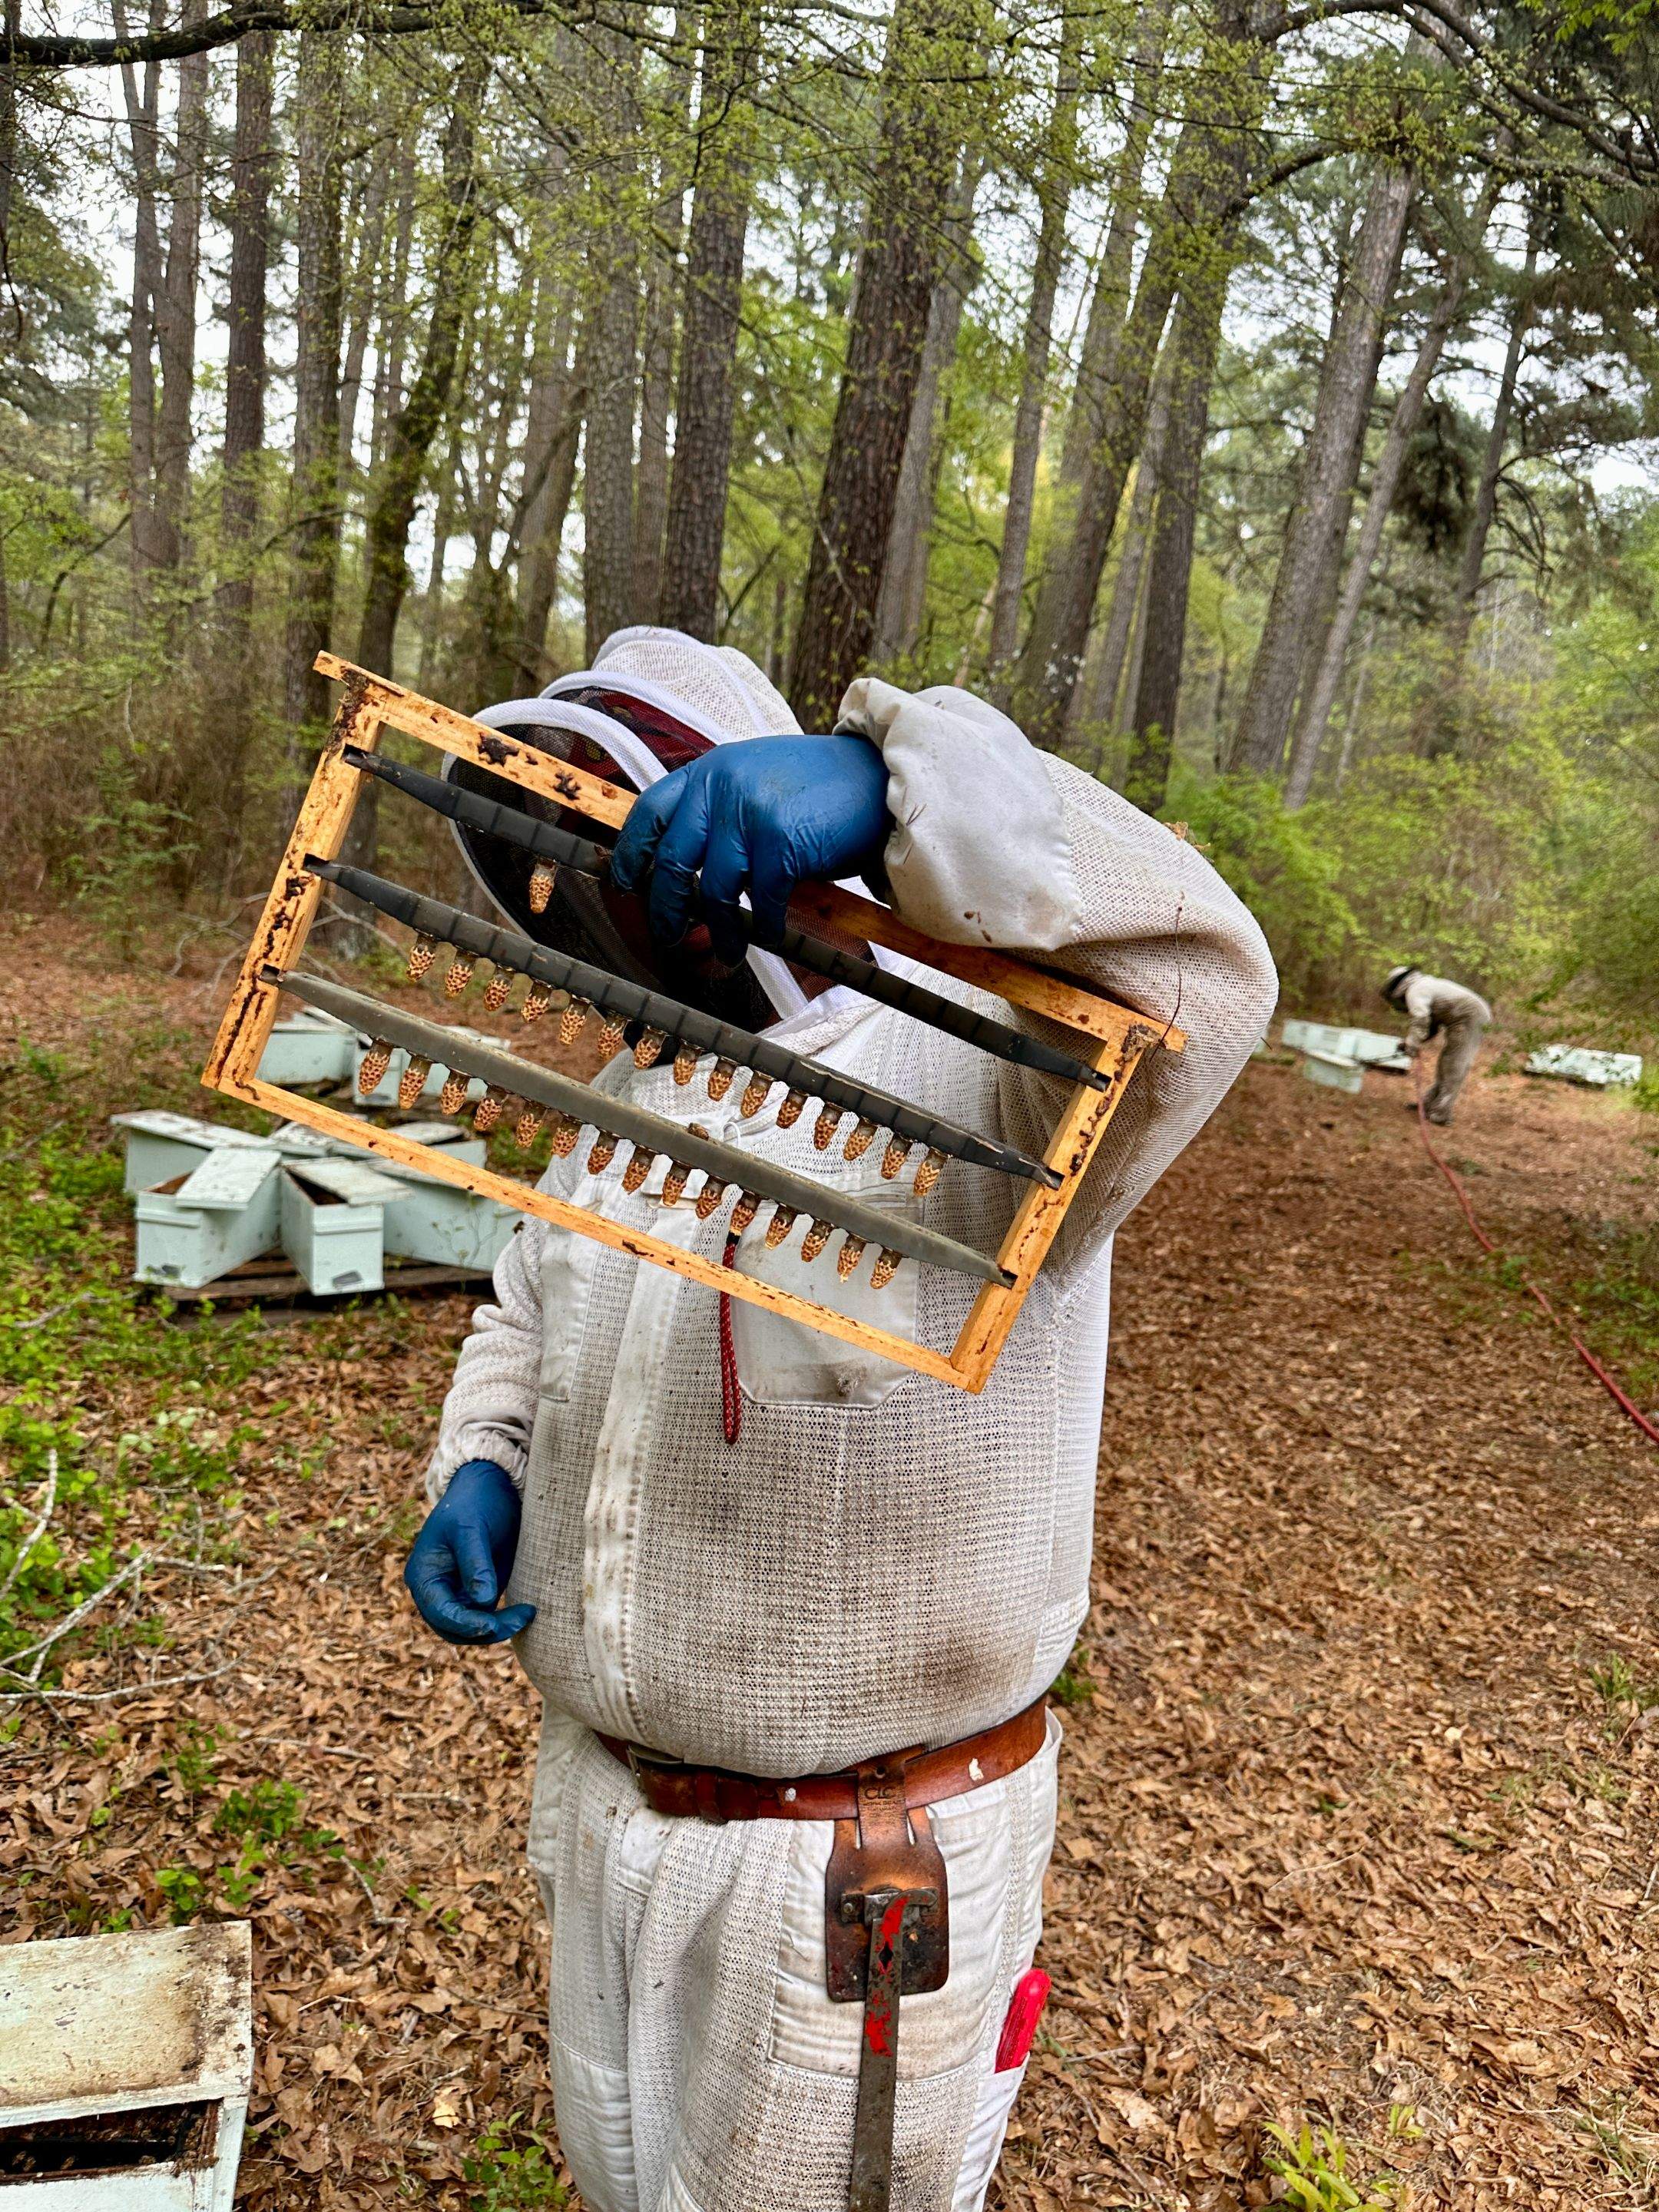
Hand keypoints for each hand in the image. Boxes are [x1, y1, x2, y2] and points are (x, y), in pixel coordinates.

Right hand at [404, 1460, 536, 1645]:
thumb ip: (476, 1564)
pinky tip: (525, 1611)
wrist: (490, 1486)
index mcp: (424, 1574)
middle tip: (520, 1618)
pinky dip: (503, 1619)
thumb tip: (483, 1603)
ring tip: (527, 1614)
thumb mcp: (472, 1529)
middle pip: (453, 1628)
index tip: (491, 1624)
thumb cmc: (475, 1502)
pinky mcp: (476, 1592)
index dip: (464, 1623)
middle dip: (484, 1630)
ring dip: (497, 1628)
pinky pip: (485, 1617)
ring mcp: (455, 1592)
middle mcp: (435, 1589)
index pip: (439, 1611)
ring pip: (471, 1628)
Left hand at [609, 736, 889, 960]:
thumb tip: (687, 874)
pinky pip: (759, 900)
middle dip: (666, 908)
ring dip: (720, 930)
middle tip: (669, 936)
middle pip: (671, 861)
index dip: (629, 852)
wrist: (880, 779)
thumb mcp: (757, 783)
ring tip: (728, 953)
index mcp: (711, 771)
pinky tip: (768, 936)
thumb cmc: (821, 791)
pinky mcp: (780, 841)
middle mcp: (721, 787)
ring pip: (714, 890)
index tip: (623, 883)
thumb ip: (721, 813)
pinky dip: (763, 926)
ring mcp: (749, 813)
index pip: (650, 811)